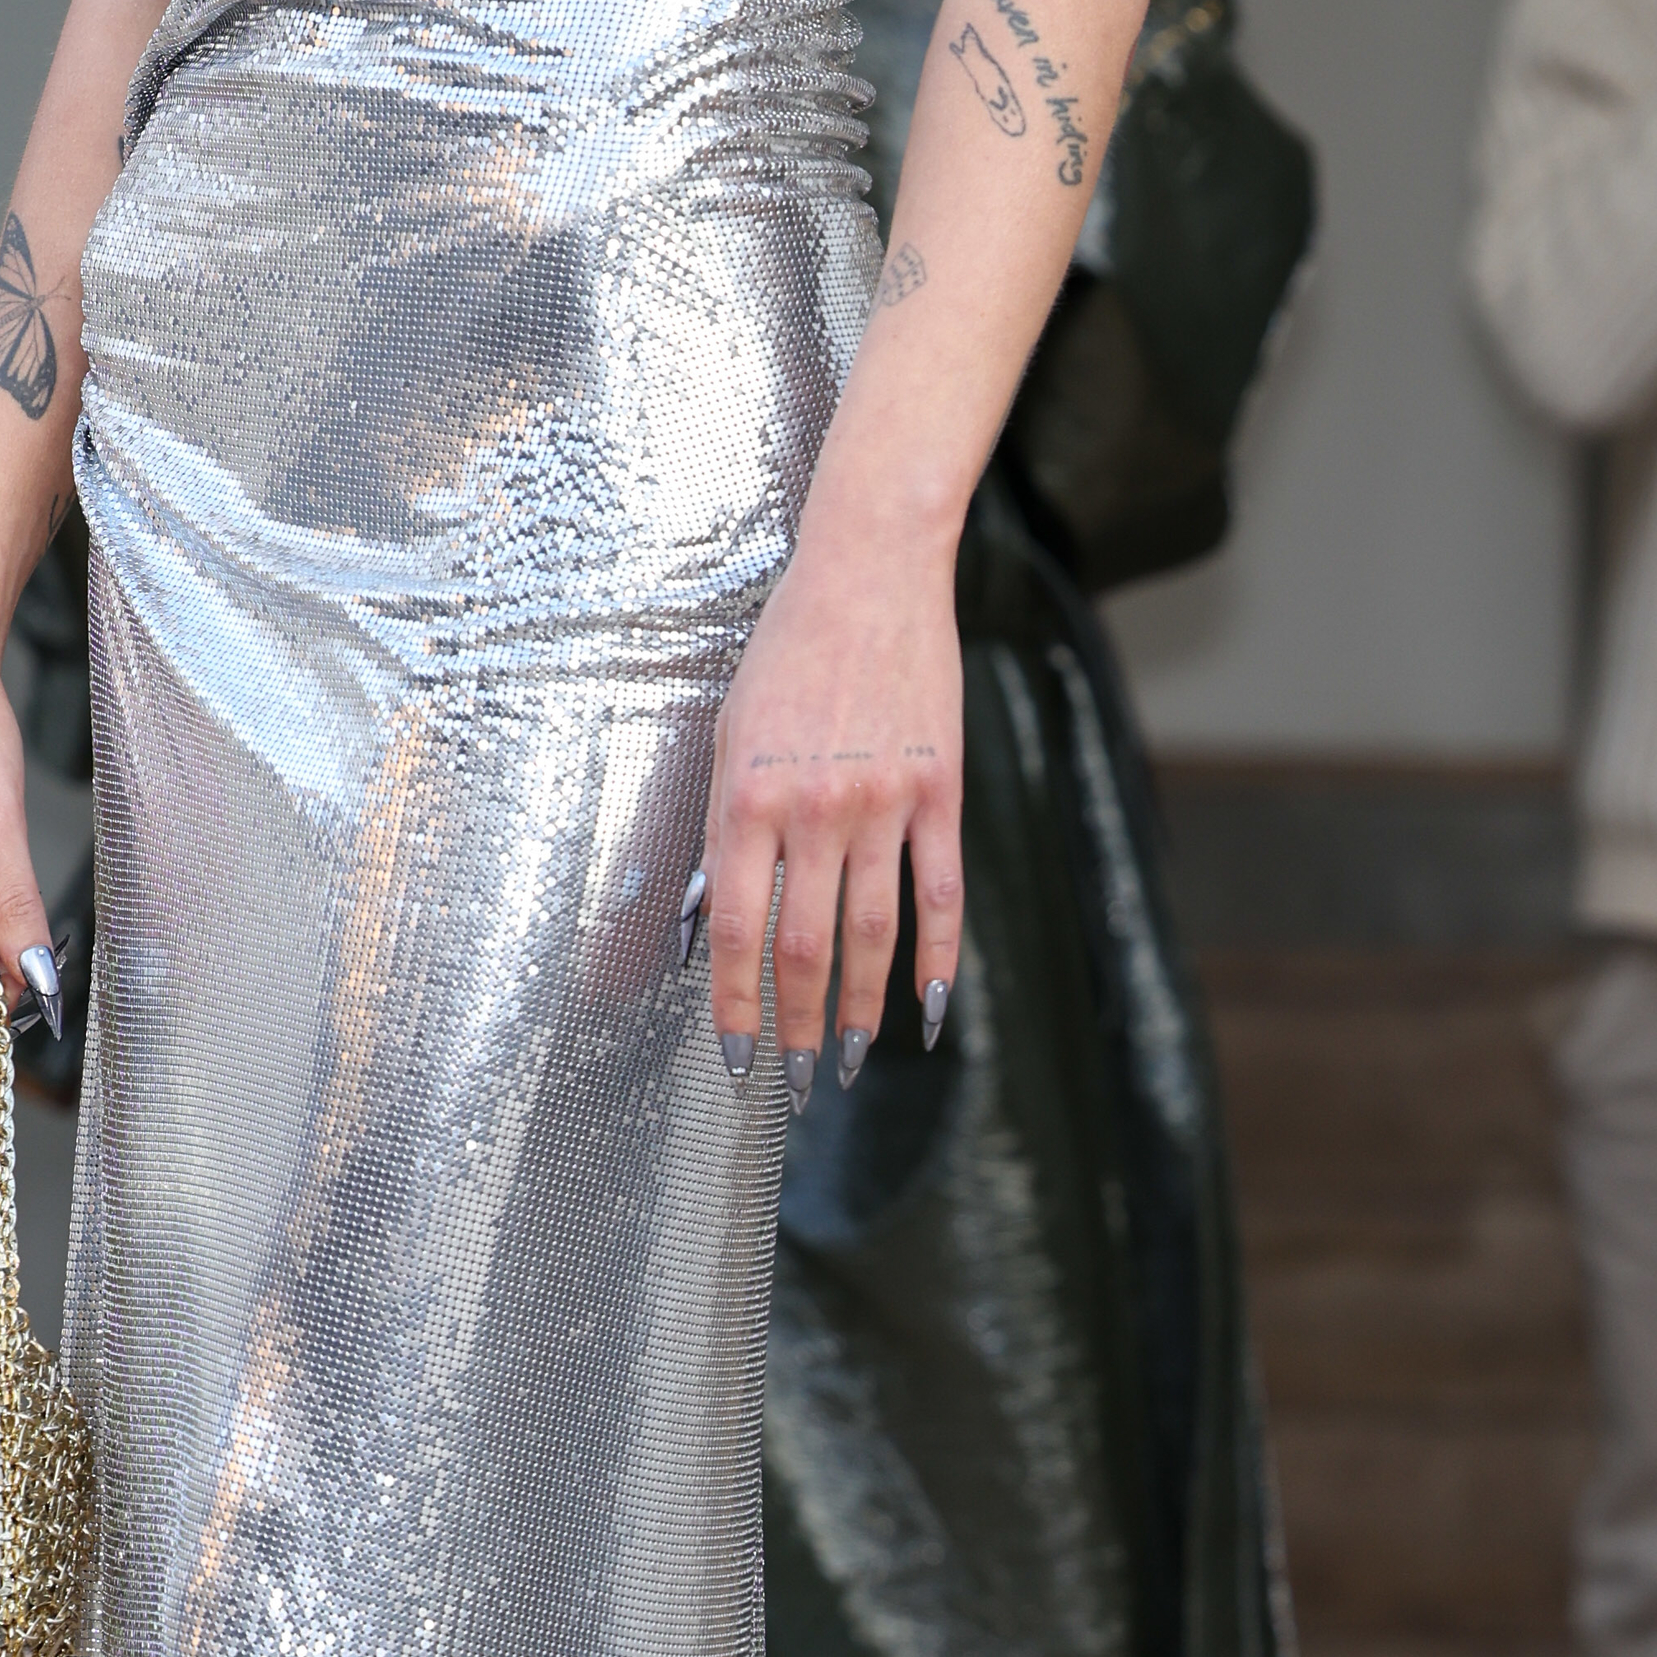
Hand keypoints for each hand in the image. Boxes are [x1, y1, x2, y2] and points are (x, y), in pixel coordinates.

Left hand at [698, 501, 964, 1082]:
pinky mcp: (940, 790)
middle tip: (795, 1080)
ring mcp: (882, 803)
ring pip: (872, 933)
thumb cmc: (786, 654)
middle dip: (796, 1025)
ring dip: (858, 1008)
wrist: (869, 576)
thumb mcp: (727, 734)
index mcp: (746, 797)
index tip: (737, 1057)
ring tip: (848, 1061)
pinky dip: (936, 959)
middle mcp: (813, 809)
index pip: (738, 931)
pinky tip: (928, 1008)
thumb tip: (715, 917)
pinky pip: (941, 892)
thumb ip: (723, 829)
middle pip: (805, 948)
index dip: (737, 1006)